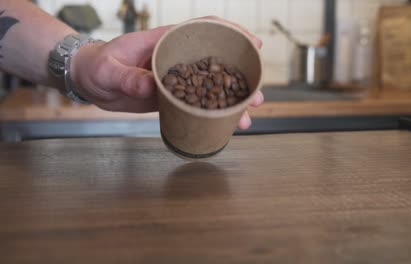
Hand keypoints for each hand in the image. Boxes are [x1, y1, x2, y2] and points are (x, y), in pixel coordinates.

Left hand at [71, 16, 263, 128]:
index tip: (252, 43)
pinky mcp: (172, 96)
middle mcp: (176, 57)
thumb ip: (127, 76)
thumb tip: (148, 86)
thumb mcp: (108, 69)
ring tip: (246, 113)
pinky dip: (212, 112)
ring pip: (211, 85)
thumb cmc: (97, 65)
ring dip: (231, 98)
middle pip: (216, 60)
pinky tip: (225, 124)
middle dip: (240, 74)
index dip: (231, 32)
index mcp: (165, 40)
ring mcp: (177, 77)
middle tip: (257, 92)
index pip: (204, 29)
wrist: (89, 81)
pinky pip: (197, 102)